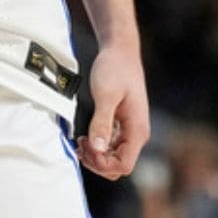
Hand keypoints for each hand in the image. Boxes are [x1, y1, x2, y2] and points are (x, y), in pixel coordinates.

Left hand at [78, 45, 148, 179]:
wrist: (120, 51)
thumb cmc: (115, 69)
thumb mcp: (106, 95)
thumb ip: (102, 123)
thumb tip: (98, 149)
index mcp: (137, 129)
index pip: (124, 165)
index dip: (103, 164)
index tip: (87, 148)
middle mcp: (137, 133)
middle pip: (119, 166)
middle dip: (98, 162)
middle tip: (80, 145)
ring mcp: (131, 130)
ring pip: (114, 158)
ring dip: (96, 156)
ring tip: (80, 141)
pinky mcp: (123, 125)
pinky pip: (112, 147)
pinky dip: (98, 147)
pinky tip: (85, 137)